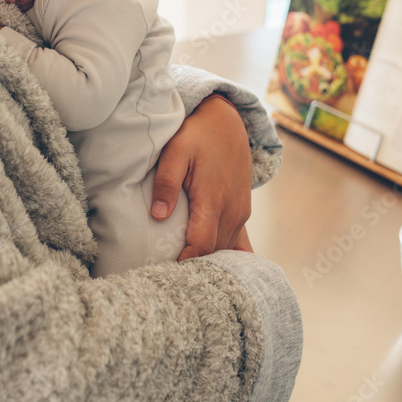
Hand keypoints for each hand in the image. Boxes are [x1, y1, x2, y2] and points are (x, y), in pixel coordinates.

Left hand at [152, 94, 253, 260]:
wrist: (226, 121)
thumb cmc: (196, 135)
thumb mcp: (175, 152)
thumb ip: (166, 183)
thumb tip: (159, 215)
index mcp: (213, 200)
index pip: (202, 246)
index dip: (187, 263)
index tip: (168, 275)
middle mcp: (232, 210)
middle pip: (215, 252)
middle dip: (197, 267)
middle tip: (172, 280)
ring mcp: (241, 211)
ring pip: (228, 248)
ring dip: (211, 262)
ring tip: (189, 276)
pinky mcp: (243, 209)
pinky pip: (240, 241)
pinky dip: (231, 255)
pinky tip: (220, 270)